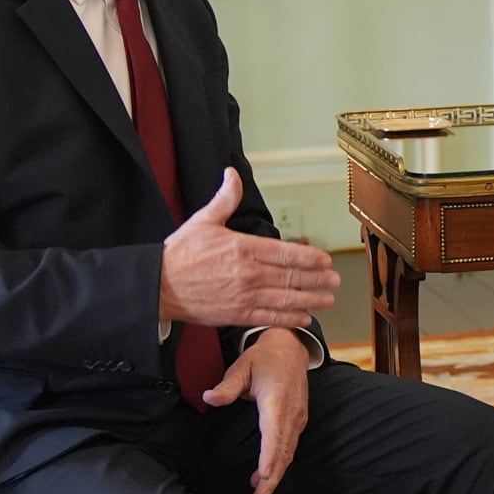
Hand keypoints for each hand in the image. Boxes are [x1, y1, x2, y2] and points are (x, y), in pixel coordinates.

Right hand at [159, 168, 338, 327]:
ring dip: (310, 300)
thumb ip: (225, 200)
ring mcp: (244, 296)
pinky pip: (269, 317)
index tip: (325, 260)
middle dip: (317, 280)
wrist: (158, 285)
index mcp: (243, 248)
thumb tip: (232, 175)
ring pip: (285, 299)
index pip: (285, 253)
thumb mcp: (203, 220)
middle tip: (335, 280)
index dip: (309, 258)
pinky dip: (289, 319)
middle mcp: (248, 273)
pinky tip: (304, 318)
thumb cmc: (180, 254)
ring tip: (328, 300)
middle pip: (291, 277)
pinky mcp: (236, 314)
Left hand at [202, 326, 313, 493]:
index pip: (274, 434)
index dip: (269, 458)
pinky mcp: (299, 420)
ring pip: (289, 451)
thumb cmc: (264, 358)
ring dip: (276, 473)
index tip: (263, 477)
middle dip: (272, 476)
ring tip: (261, 493)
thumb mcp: (241, 366)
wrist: (291, 348)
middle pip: (283, 450)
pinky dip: (280, 462)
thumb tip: (210, 398)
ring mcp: (298, 417)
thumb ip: (227, 385)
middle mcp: (291, 412)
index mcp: (276, 400)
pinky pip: (290, 446)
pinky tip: (266, 475)